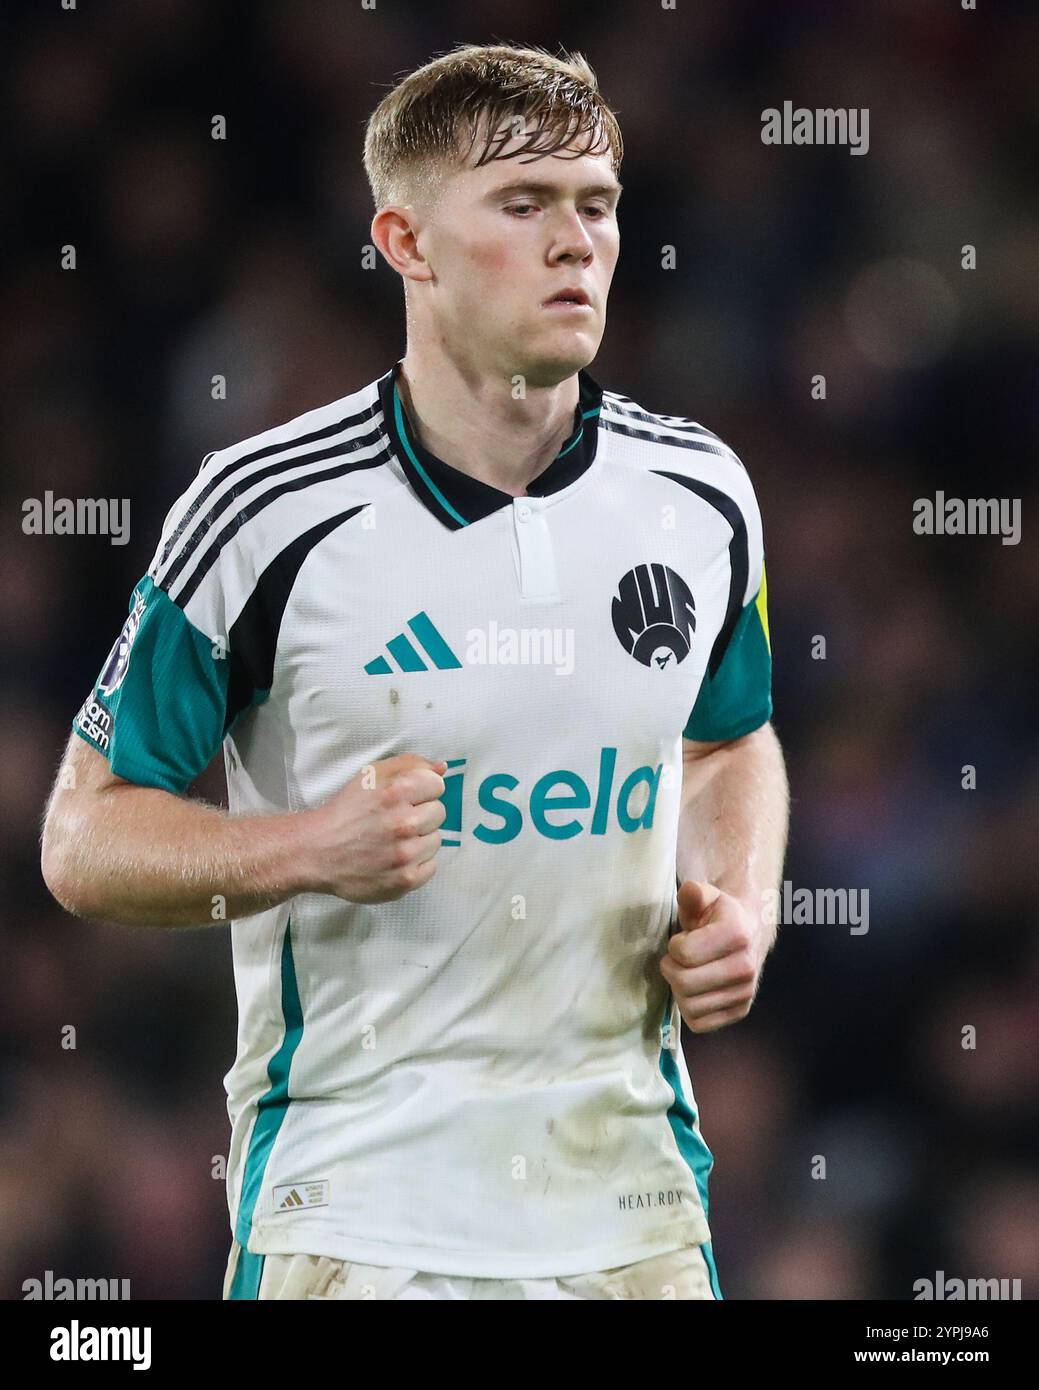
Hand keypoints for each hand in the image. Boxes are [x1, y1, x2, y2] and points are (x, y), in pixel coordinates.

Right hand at [303, 753, 447, 902]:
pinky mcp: (405, 880)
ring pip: (436, 840)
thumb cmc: (346, 810)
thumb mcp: (371, 775)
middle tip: (396, 821)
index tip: (404, 799)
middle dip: (421, 814)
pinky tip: (396, 859)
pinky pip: (431, 867)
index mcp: (396, 791)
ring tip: (394, 841)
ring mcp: (405, 854)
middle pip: (439, 813)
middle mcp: (403, 823)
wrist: (317, 851)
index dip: (421, 790)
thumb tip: (442, 768)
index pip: (437, 785)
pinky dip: (417, 863)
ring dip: (420, 839)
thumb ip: (410, 765)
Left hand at [659, 879, 764, 1032]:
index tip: (682, 939)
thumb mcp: (706, 897)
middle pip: (684, 983)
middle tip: (676, 960)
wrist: (748, 933)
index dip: (674, 946)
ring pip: (690, 1007)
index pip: (683, 953)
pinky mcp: (740, 1011)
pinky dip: (689, 1010)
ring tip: (687, 973)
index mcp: (736, 935)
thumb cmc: (719, 916)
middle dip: (671, 969)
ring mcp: (745, 993)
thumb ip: (693, 893)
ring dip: (679, 991)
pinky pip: (700, 1024)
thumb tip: (690, 891)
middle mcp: (745, 967)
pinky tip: (695, 991)